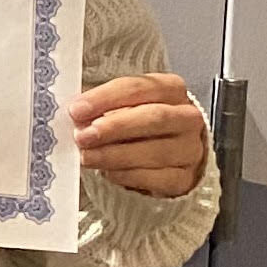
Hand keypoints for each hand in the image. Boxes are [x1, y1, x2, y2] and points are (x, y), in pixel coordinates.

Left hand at [71, 72, 211, 198]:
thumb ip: (104, 107)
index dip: (106, 98)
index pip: (139, 87)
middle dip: (113, 127)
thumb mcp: (124, 106)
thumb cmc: (141, 125)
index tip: (77, 109)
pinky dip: (128, 175)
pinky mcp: (184, 178)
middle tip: (82, 136)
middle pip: (153, 118)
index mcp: (171, 89)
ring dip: (115, 155)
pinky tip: (107, 173)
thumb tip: (77, 114)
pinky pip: (157, 178)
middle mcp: (187, 117)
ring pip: (155, 151)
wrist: (169, 156)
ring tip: (87, 157)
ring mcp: (190, 149)